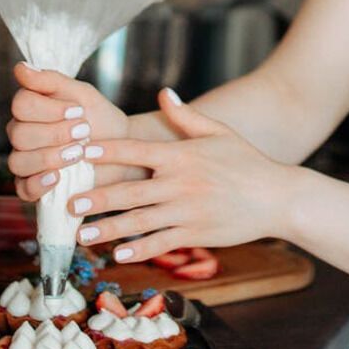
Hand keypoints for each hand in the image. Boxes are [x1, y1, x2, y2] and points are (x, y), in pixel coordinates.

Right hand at [7, 62, 131, 200]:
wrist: (124, 149)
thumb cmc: (100, 119)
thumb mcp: (82, 95)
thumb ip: (51, 81)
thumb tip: (20, 67)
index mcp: (31, 110)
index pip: (21, 105)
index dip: (48, 109)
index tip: (78, 110)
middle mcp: (23, 135)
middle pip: (19, 134)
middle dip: (55, 133)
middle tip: (84, 131)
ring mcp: (27, 162)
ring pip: (19, 161)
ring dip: (50, 156)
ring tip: (79, 153)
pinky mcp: (35, 187)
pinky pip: (23, 189)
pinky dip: (39, 183)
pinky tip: (58, 177)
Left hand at [69, 88, 297, 261]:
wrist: (279, 197)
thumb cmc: (248, 163)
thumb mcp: (220, 133)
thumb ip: (186, 116)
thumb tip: (163, 93)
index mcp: (182, 155)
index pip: (135, 150)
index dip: (104, 152)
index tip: (77, 153)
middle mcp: (181, 182)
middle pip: (130, 190)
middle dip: (97, 198)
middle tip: (69, 203)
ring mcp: (188, 210)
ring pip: (139, 221)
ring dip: (108, 228)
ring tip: (83, 235)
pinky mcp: (196, 233)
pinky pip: (161, 242)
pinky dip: (139, 250)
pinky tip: (118, 255)